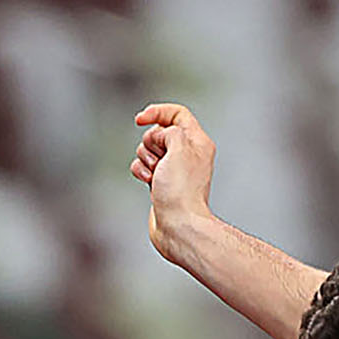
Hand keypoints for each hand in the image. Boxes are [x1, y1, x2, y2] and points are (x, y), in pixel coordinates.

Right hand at [132, 102, 217, 261]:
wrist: (179, 226)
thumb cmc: (181, 191)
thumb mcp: (179, 147)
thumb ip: (169, 130)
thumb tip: (160, 136)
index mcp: (198, 142)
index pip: (177, 113)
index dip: (157, 112)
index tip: (140, 119)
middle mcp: (187, 154)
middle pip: (158, 131)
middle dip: (150, 142)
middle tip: (160, 160)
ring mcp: (173, 168)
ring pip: (147, 149)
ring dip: (145, 159)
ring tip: (156, 176)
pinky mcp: (160, 181)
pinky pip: (142, 166)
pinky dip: (140, 171)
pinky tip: (149, 184)